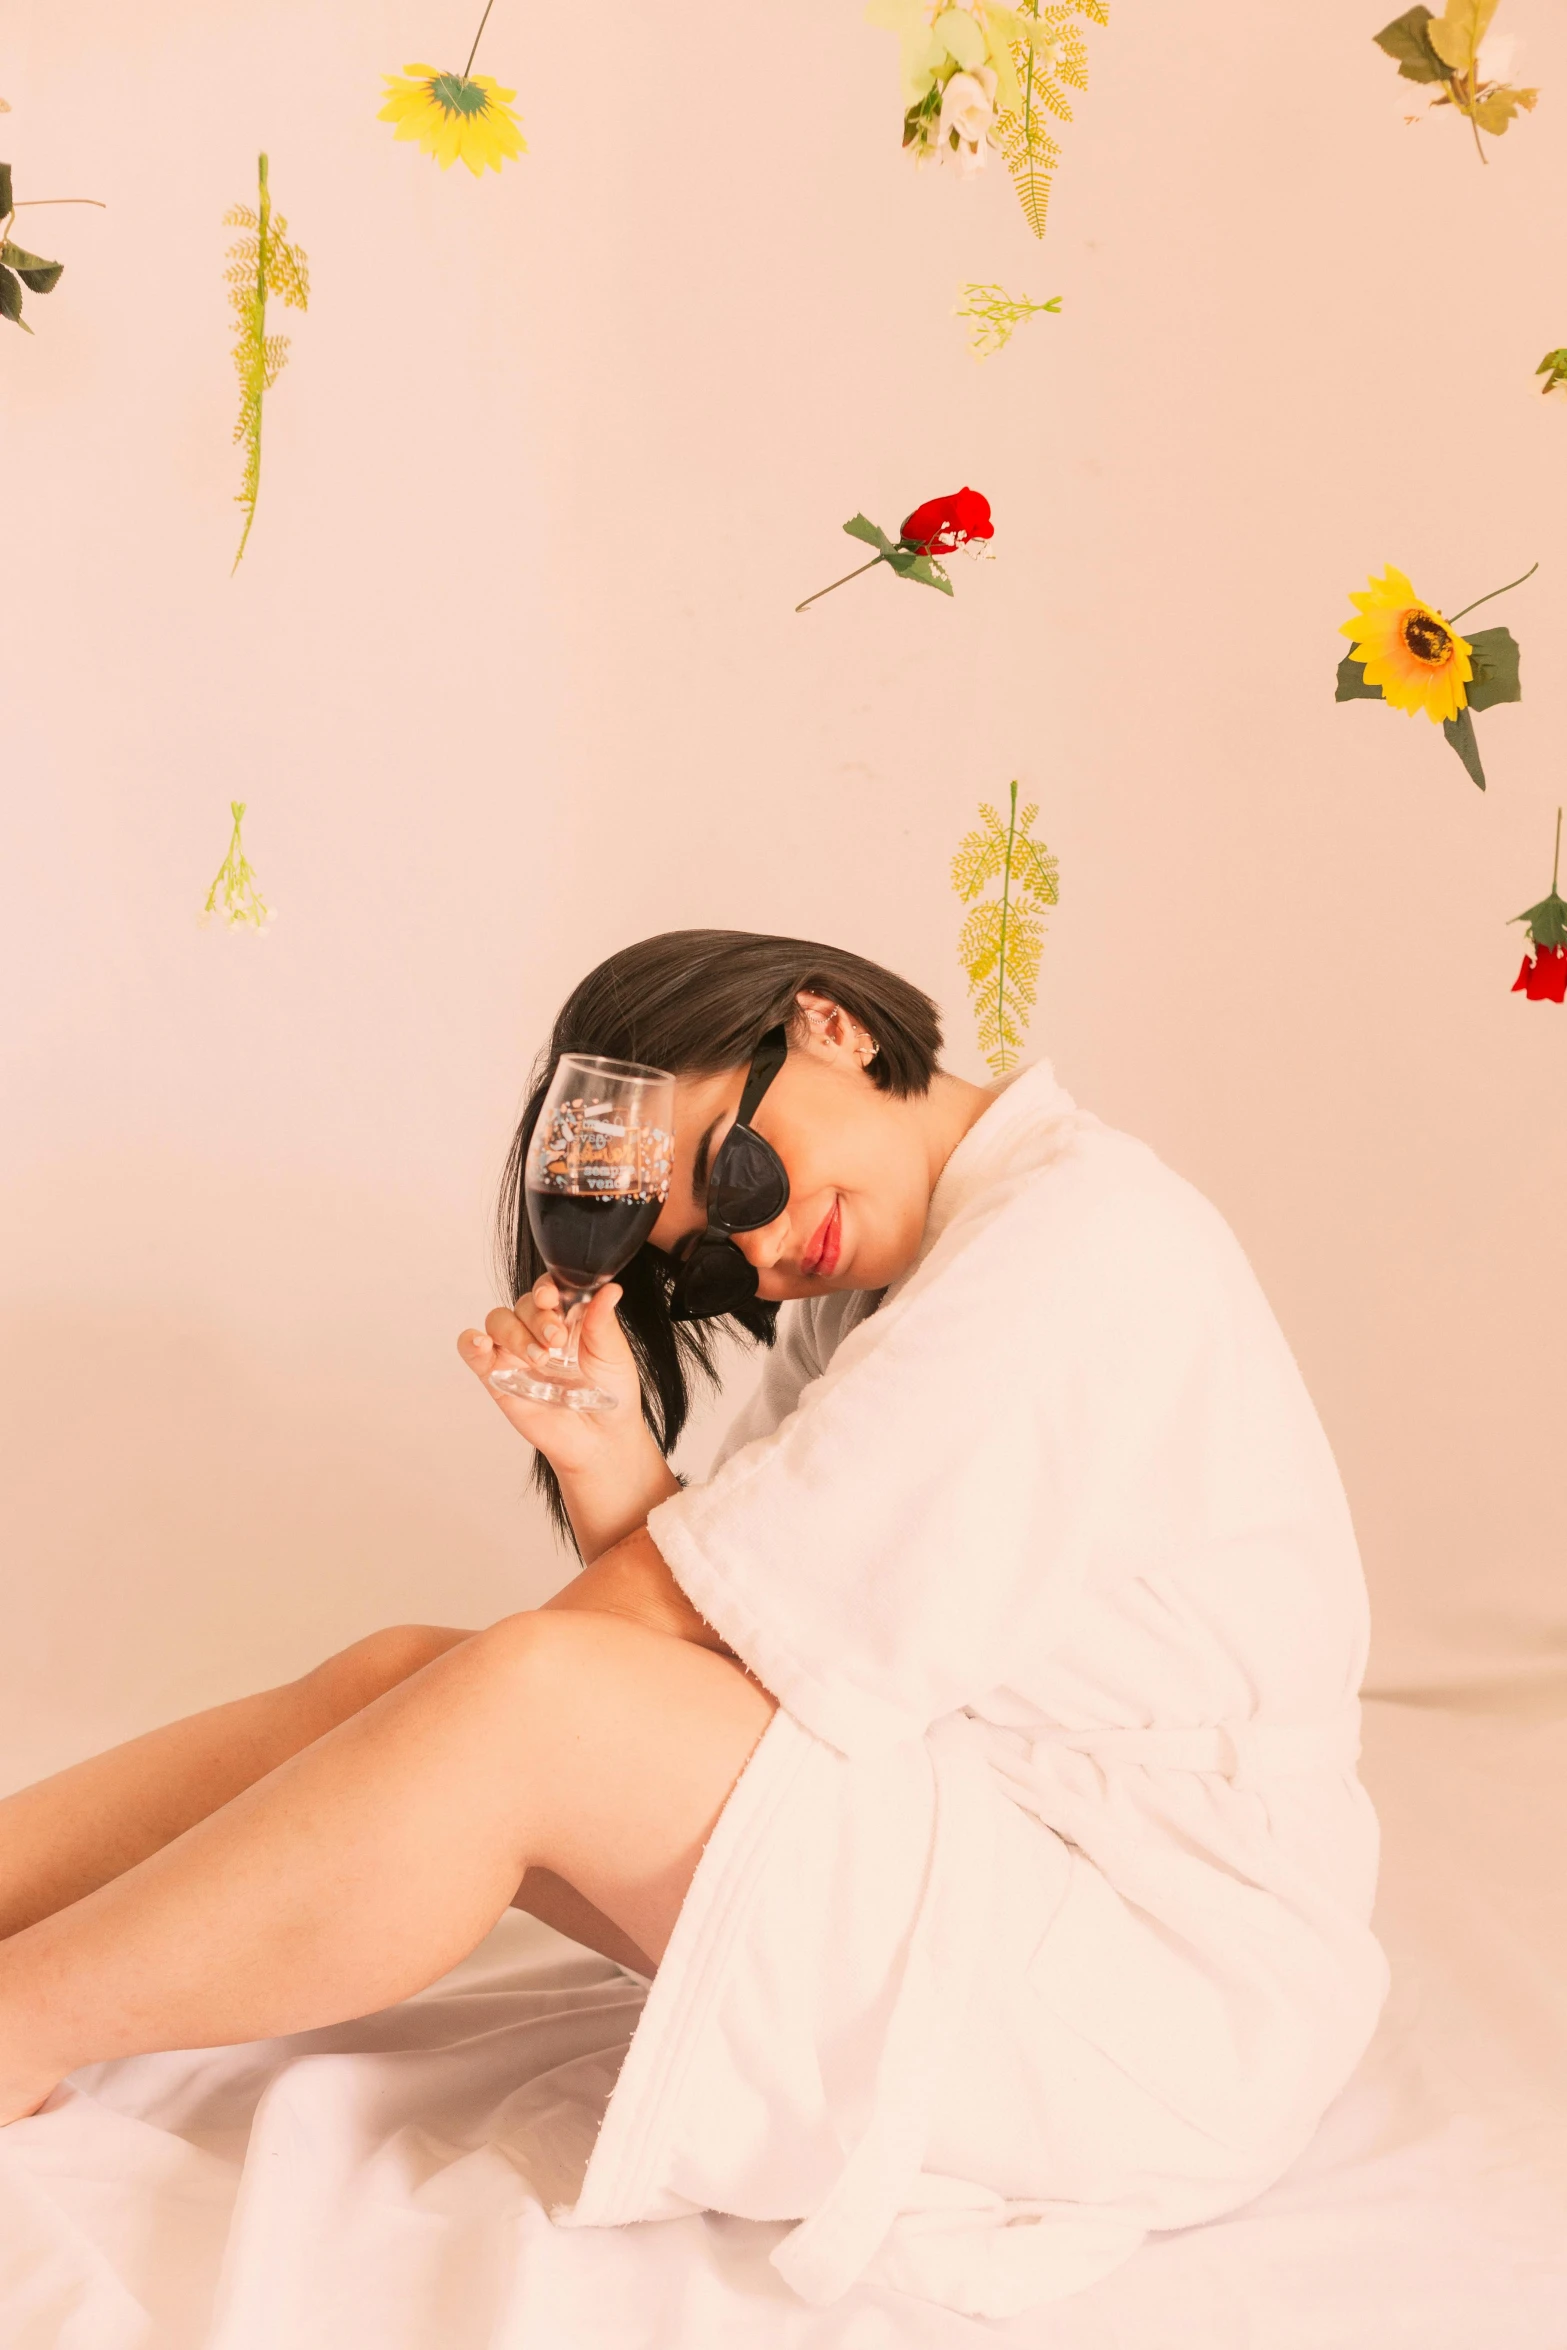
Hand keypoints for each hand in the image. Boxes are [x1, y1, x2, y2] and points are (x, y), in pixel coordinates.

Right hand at [458, 1278, 645, 1477]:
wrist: (600, 1439)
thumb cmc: (611, 1393)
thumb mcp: (613, 1354)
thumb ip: (603, 1321)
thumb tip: (611, 1289)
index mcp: (566, 1317)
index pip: (547, 1289)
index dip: (546, 1289)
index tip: (552, 1298)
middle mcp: (537, 1330)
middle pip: (522, 1304)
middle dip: (537, 1318)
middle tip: (557, 1341)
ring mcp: (515, 1353)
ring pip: (498, 1322)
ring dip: (514, 1334)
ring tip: (539, 1359)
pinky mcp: (497, 1377)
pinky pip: (473, 1352)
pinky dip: (471, 1342)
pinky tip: (482, 1344)